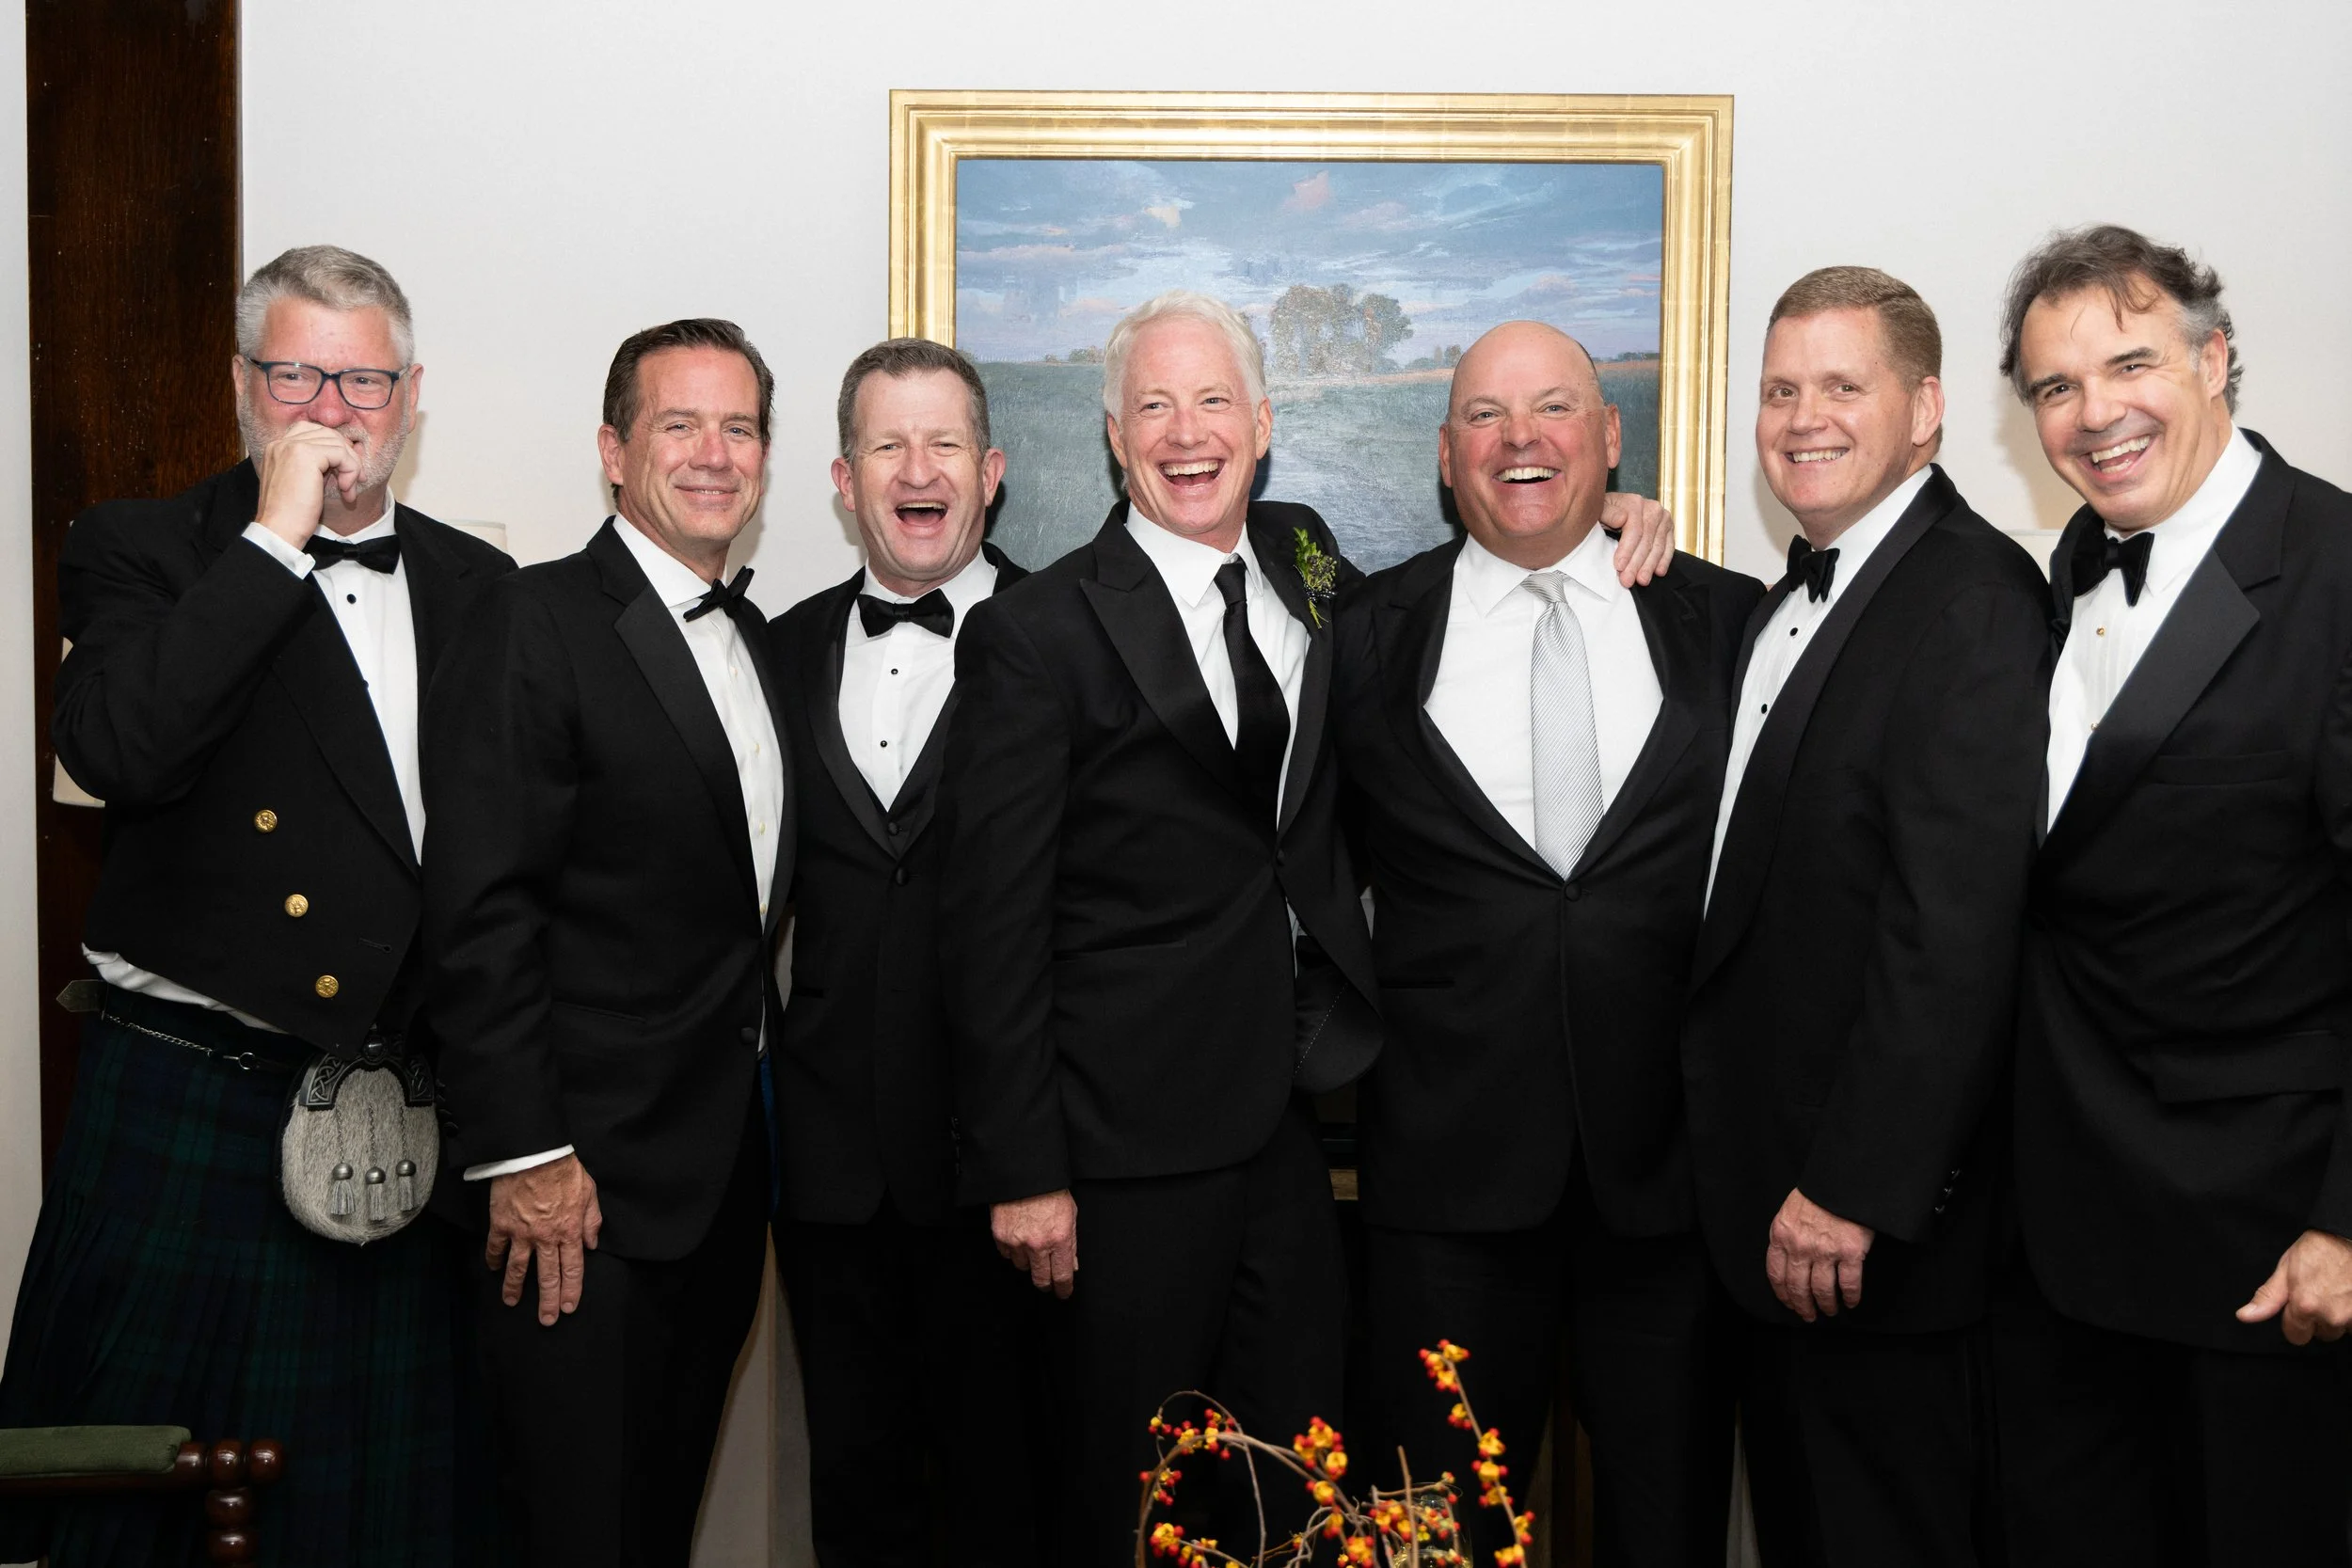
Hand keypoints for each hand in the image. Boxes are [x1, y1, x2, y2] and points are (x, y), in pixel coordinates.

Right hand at [253, 419, 364, 546]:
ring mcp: (291, 446)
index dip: (335, 448)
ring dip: (351, 466)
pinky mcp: (305, 454)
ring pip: (336, 443)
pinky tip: (346, 491)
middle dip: (346, 456)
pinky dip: (351, 470)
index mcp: (278, 448)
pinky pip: (340, 453)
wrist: (278, 530)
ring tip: (349, 489)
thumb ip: (317, 465)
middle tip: (354, 480)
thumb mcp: (304, 481)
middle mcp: (281, 442)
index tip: (345, 471)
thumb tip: (345, 455)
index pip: (313, 432)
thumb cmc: (291, 514)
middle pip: (327, 433)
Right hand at [487, 1154, 602, 1326]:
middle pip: (548, 1276)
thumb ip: (592, 1221)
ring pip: (519, 1269)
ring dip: (515, 1288)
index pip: (573, 1269)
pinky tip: (493, 1269)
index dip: (571, 1291)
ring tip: (512, 1303)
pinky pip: (495, 1248)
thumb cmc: (565, 1170)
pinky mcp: (501, 1224)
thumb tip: (592, 1245)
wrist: (535, 1154)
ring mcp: (522, 1233)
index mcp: (570, 1231)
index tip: (568, 1308)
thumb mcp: (590, 1193)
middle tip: (546, 1320)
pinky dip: (493, 1260)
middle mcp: (546, 1238)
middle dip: (548, 1301)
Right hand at [992, 1189, 1078, 1298]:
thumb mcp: (1070, 1214)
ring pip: (1022, 1267)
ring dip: (1028, 1261)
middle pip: (1041, 1279)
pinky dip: (1013, 1250)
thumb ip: (1071, 1243)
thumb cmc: (1049, 1189)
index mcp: (1059, 1239)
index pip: (1062, 1276)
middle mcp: (1038, 1244)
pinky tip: (1019, 1237)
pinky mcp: (1000, 1236)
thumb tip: (1071, 1265)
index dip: (1064, 1289)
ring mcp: (1017, 1242)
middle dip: (1046, 1284)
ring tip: (1032, 1244)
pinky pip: (1007, 1254)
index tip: (1063, 1292)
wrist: (1024, 1173)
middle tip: (1048, 1282)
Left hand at [1601, 492, 1676, 585]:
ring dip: (1649, 566)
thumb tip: (1621, 519)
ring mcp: (1663, 518)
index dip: (1627, 550)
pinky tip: (1658, 572)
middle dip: (1636, 563)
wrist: (1615, 508)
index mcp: (1634, 503)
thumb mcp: (1599, 509)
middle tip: (1628, 580)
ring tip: (1642, 580)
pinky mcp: (1669, 528)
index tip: (1619, 567)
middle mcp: (1652, 508)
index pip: (1634, 530)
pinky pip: (1669, 546)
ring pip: (1658, 546)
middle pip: (1647, 540)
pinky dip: (1664, 560)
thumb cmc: (1605, 512)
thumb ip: (1608, 512)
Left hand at [1765, 1188, 1873, 1321]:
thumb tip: (1788, 1258)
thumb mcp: (1790, 1211)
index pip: (1775, 1274)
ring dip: (1826, 1305)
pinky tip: (1850, 1302)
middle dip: (1802, 1306)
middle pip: (1797, 1287)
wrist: (1842, 1181)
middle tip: (1808, 1316)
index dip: (1782, 1294)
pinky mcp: (1849, 1253)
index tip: (1789, 1303)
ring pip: (1822, 1290)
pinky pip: (1849, 1284)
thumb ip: (1787, 1235)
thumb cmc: (1818, 1194)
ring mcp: (1825, 1252)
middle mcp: (1800, 1247)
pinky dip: (1850, 1297)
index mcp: (1781, 1235)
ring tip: (1829, 1311)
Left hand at [2237, 1229, 2351, 1344]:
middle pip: (2320, 1334)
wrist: (2347, 1236)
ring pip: (2340, 1329)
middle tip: (2319, 1294)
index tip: (2297, 1306)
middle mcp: (2331, 1316)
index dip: (2293, 1321)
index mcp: (2305, 1306)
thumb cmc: (2318, 1249)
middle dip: (2317, 1319)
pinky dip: (2351, 1312)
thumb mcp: (2285, 1269)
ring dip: (2337, 1316)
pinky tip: (2347, 1295)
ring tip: (2335, 1292)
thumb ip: (2267, 1298)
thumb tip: (2245, 1316)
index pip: (2295, 1336)